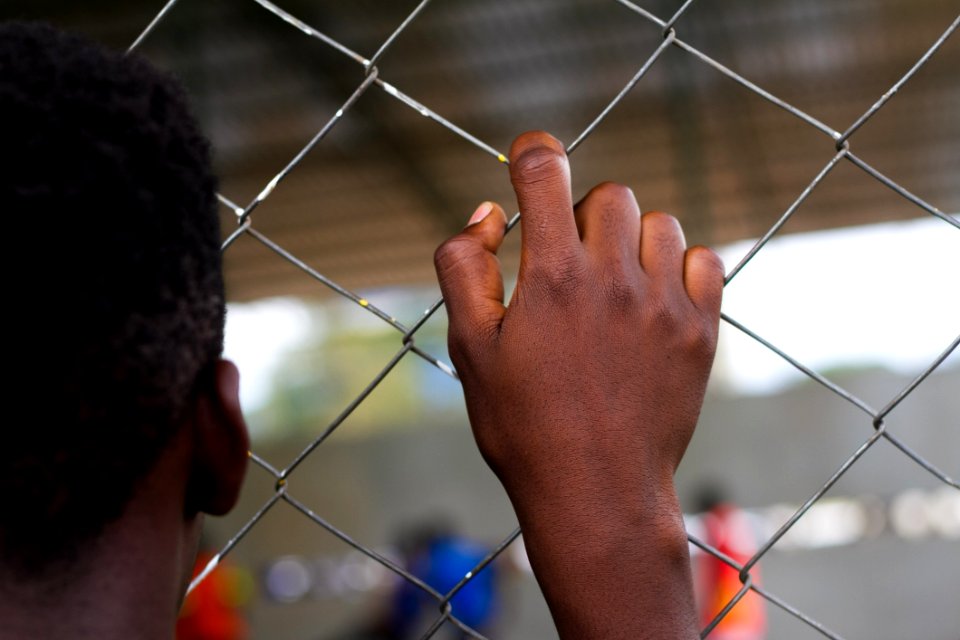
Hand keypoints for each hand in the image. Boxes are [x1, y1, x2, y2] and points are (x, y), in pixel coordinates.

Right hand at [434, 131, 723, 637]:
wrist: (596, 492)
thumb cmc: (523, 424)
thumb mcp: (469, 348)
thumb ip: (464, 267)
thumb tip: (489, 212)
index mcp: (551, 278)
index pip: (545, 172)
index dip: (532, 151)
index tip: (529, 158)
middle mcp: (614, 280)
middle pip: (607, 194)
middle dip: (580, 213)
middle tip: (566, 263)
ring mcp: (665, 304)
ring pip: (658, 222)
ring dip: (629, 239)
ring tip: (611, 286)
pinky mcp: (700, 331)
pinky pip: (703, 260)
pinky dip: (677, 267)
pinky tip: (652, 301)